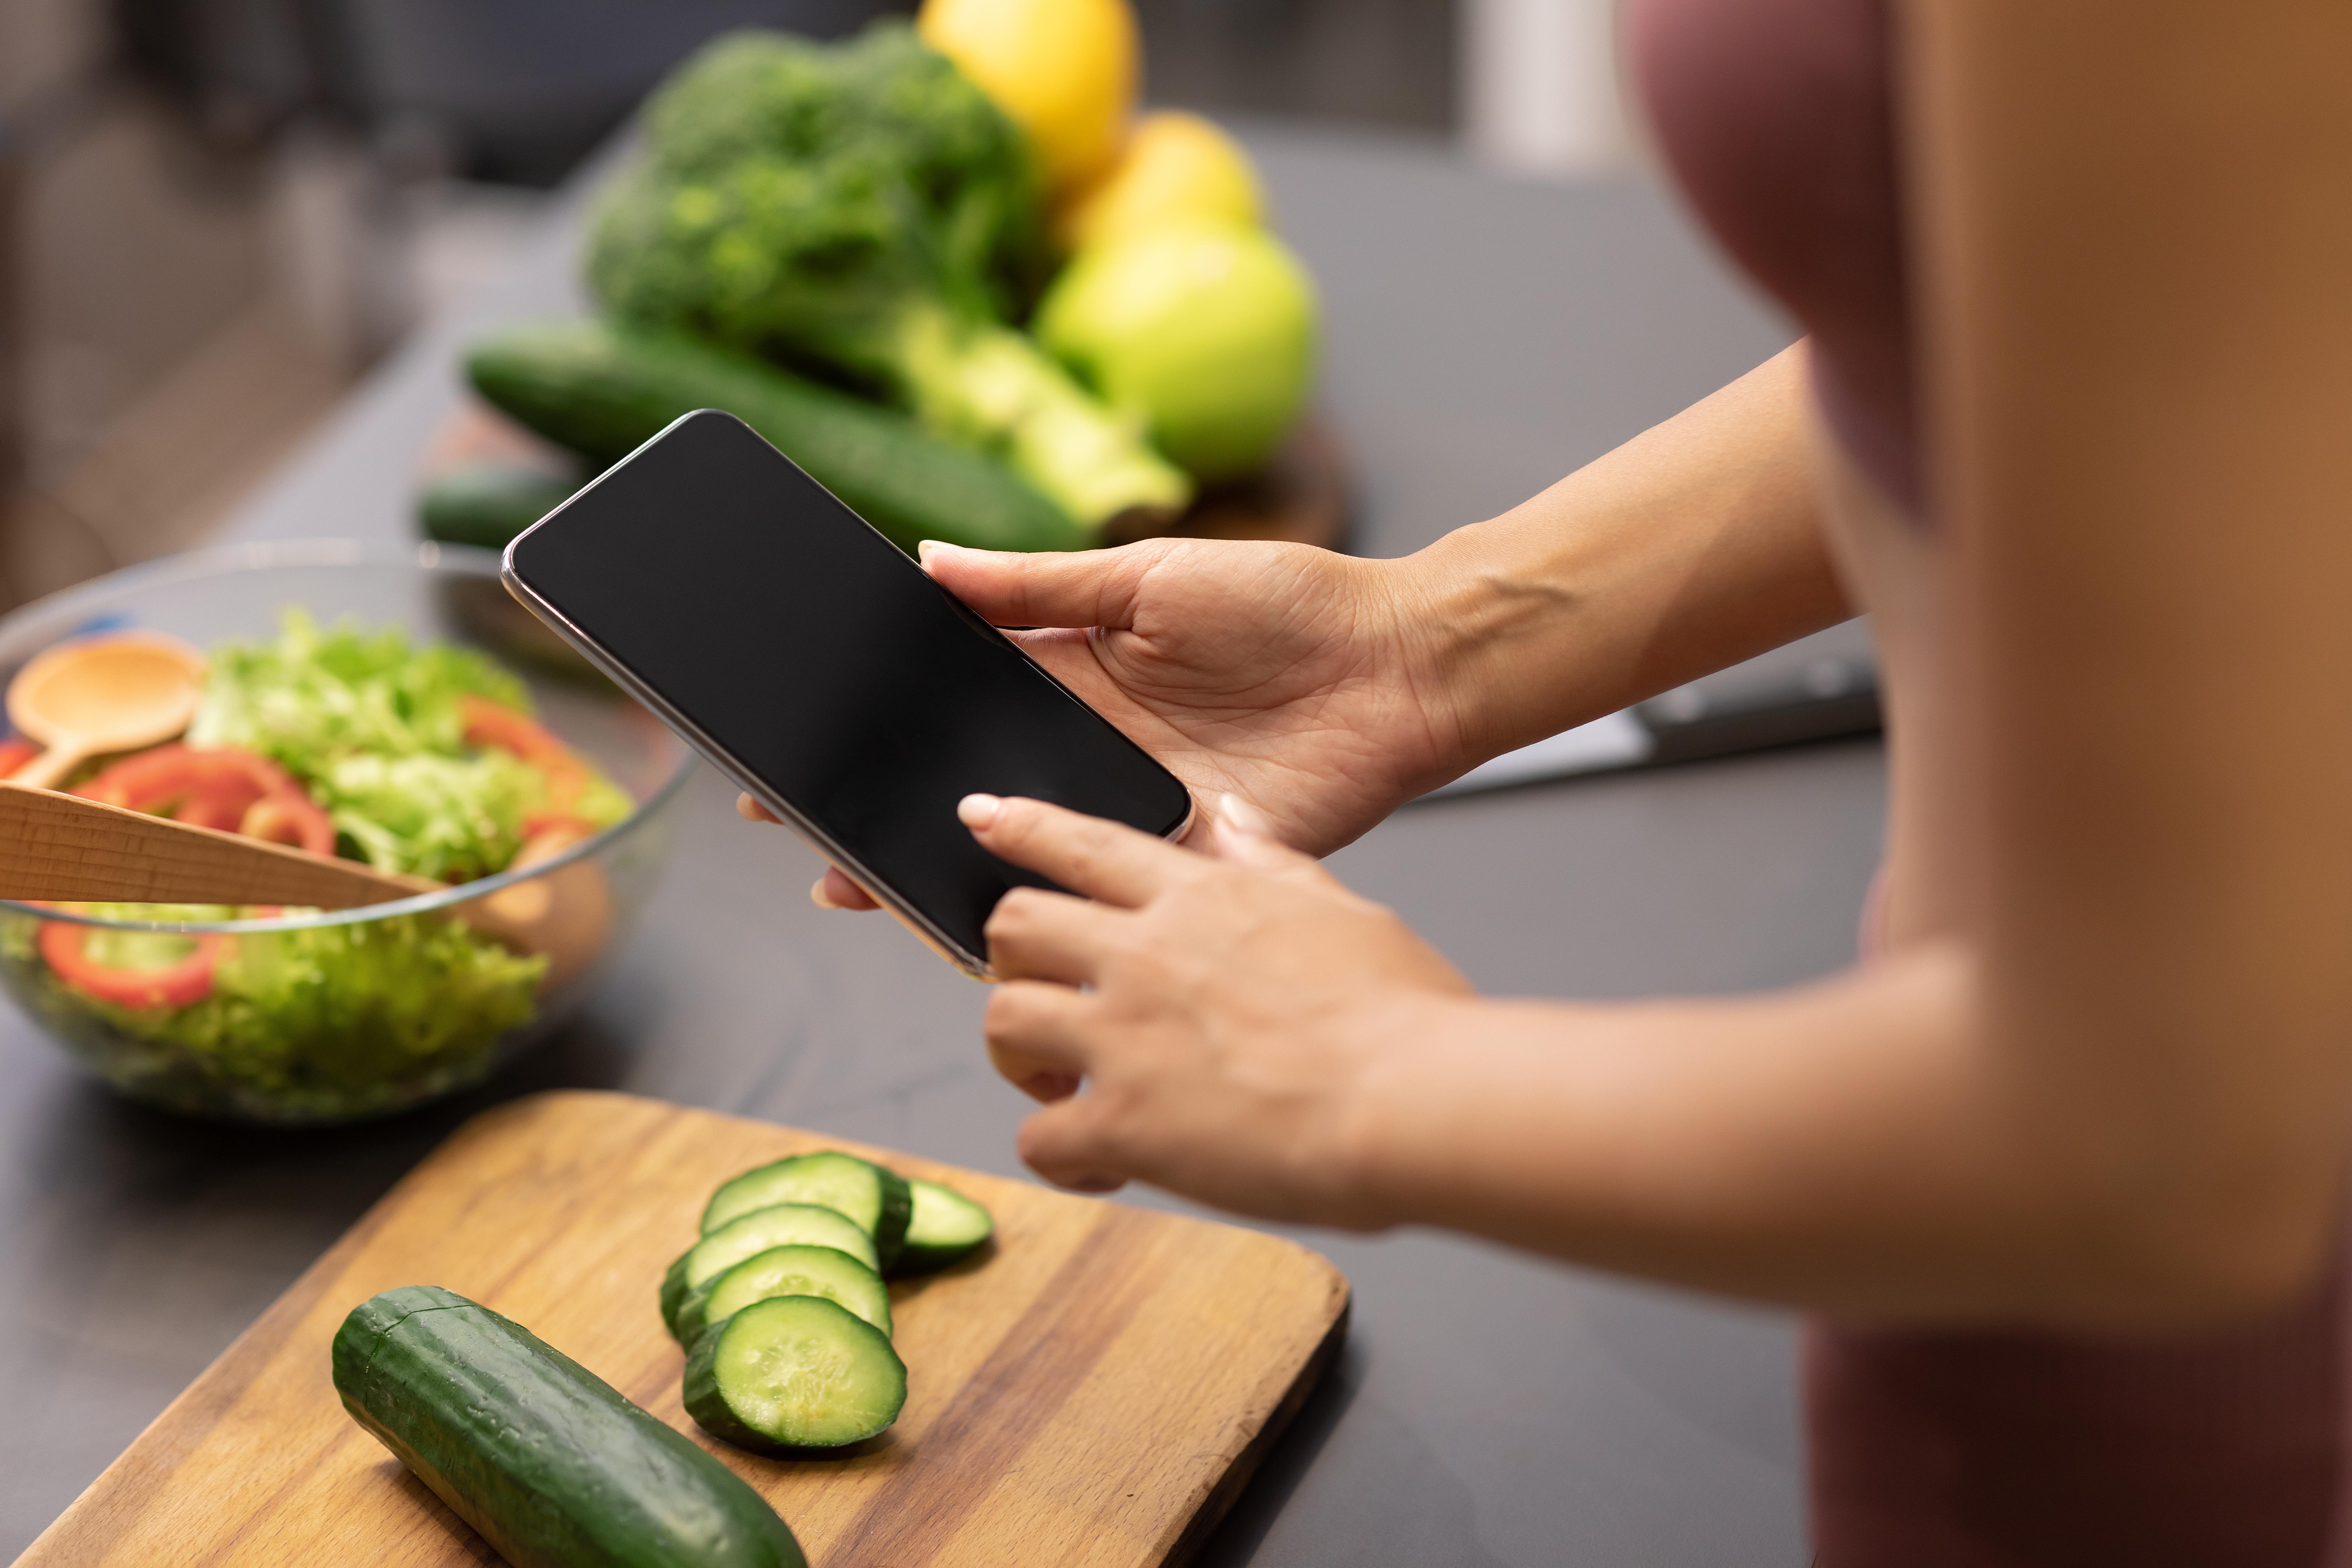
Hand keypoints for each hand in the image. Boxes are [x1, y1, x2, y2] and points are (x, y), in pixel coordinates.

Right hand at [743, 536, 1463, 909]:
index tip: (801, 743)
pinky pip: (1100, 891)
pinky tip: (978, 920)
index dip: (877, 727)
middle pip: (966, 786)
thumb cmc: (1288, 601)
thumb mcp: (1149, 576)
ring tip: (854, 883)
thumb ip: (1038, 586)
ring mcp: (1130, 807)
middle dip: (879, 809)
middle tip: (794, 829)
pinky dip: (1043, 906)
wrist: (1399, 662)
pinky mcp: (1182, 858)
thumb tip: (928, 565)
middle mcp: (1088, 748)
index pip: (951, 706)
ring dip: (938, 868)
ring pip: (1018, 849)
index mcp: (1073, 676)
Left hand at [964, 790, 1473, 1222]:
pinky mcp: (1122, 1123)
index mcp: (1201, 899)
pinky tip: (1107, 1164)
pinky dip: (1061, 1156)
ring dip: (1022, 1055)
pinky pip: (1038, 1140)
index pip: (1084, 842)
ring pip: (1005, 1020)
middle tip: (1046, 993)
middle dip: (1013, 959)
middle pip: (1017, 926)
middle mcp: (1146, 955)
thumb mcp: (1341, 910)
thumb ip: (1270, 862)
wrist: (1414, 1102)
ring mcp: (1125, 1037)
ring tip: (1064, 1086)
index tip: (981, 820)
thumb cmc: (1402, 1017)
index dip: (1022, 829)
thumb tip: (1231, 814)